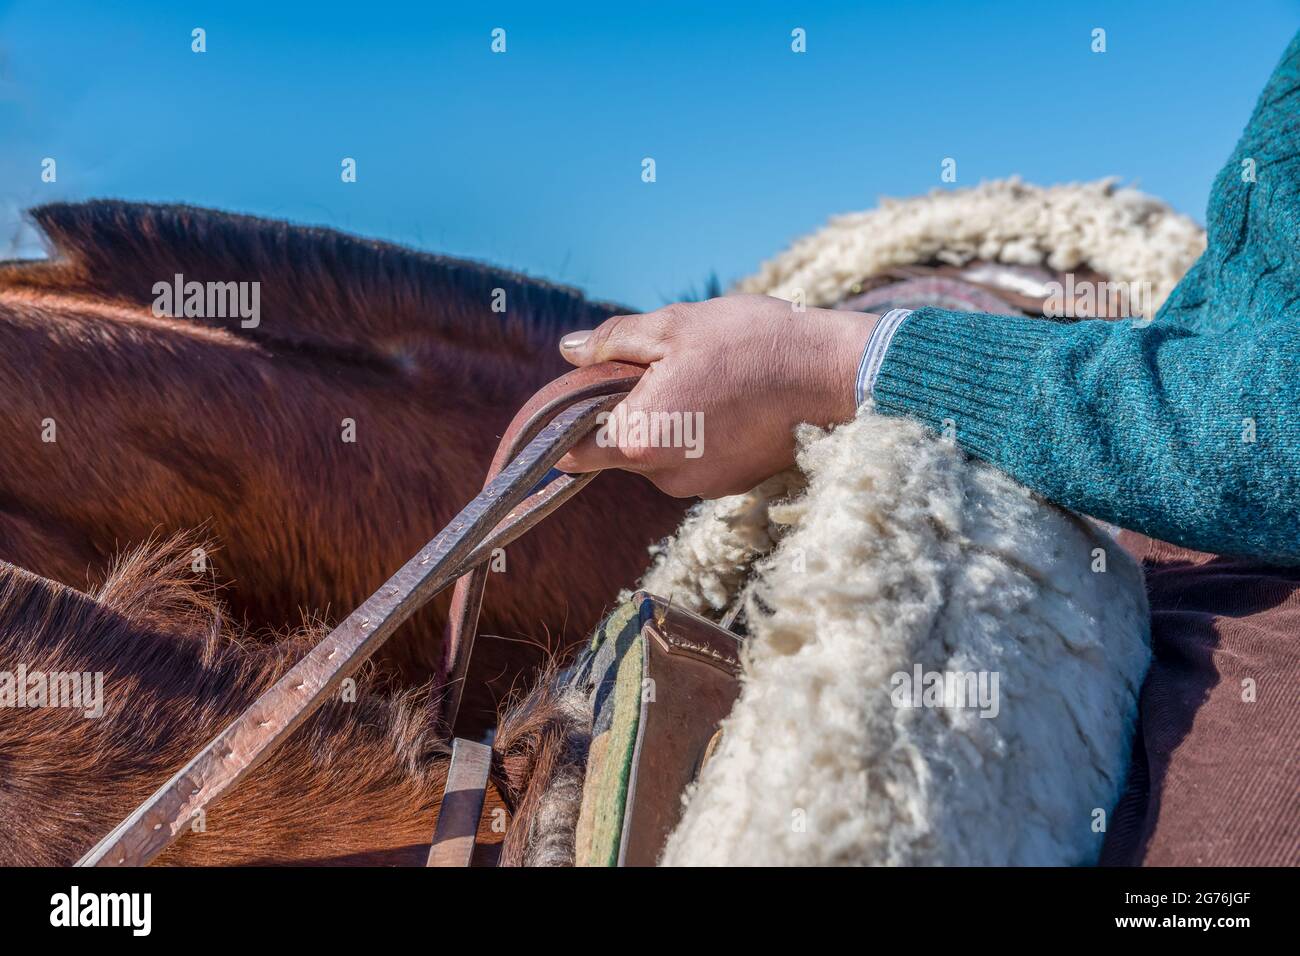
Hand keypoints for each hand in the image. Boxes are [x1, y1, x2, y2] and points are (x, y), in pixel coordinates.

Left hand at [555, 294, 877, 497]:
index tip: (576, 398)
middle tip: (658, 366)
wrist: (834, 375)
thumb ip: (613, 342)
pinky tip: (728, 398)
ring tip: (705, 378)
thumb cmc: (753, 345)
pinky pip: (694, 459)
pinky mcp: (732, 484)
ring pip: (659, 453)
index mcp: (639, 438)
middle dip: (626, 411)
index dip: (565, 425)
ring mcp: (702, 484)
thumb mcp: (674, 327)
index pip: (571, 452)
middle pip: (618, 449)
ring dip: (665, 421)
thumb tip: (569, 350)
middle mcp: (666, 475)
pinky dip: (699, 433)